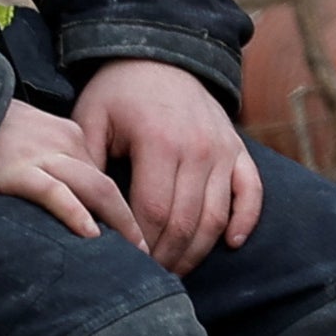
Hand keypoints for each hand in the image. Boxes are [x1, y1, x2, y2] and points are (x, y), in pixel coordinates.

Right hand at [0, 95, 129, 237]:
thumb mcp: (28, 136)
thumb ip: (50, 161)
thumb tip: (68, 198)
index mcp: (69, 134)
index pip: (104, 175)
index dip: (120, 208)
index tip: (131, 235)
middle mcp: (64, 142)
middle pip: (109, 185)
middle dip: (131, 220)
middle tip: (145, 252)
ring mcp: (42, 156)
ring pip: (95, 189)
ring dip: (120, 222)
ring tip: (134, 251)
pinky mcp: (18, 170)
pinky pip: (56, 193)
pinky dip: (76, 214)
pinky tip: (90, 234)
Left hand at [78, 57, 262, 268]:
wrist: (160, 57)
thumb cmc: (118, 93)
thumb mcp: (91, 118)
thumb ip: (88, 164)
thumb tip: (83, 211)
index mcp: (158, 143)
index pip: (154, 212)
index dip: (143, 245)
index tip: (128, 265)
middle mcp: (197, 149)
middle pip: (186, 222)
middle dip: (168, 256)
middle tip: (150, 277)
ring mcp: (223, 151)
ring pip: (217, 216)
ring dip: (199, 250)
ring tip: (177, 270)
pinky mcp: (239, 150)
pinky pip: (252, 193)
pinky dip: (246, 221)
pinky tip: (230, 244)